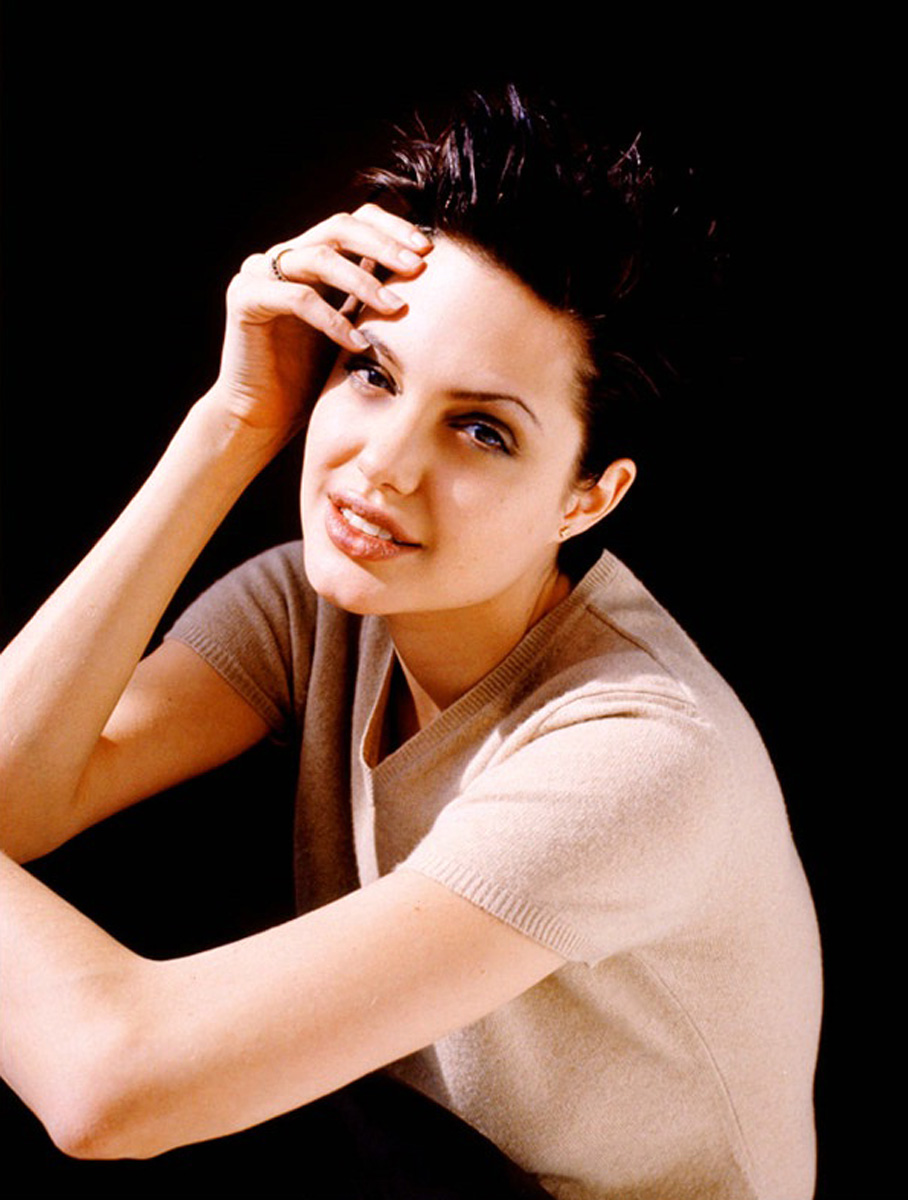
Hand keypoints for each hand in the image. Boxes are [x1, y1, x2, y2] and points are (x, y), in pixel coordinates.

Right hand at [211, 203, 432, 446]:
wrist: (265, 414)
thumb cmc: (313, 377)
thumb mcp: (355, 329)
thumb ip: (375, 300)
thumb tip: (429, 279)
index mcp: (312, 257)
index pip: (355, 222)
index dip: (391, 228)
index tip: (427, 251)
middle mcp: (285, 257)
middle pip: (338, 227)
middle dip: (383, 244)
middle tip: (417, 266)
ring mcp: (260, 273)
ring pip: (319, 257)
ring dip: (363, 281)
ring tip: (396, 308)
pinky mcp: (245, 299)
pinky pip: (297, 299)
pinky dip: (332, 320)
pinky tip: (359, 343)